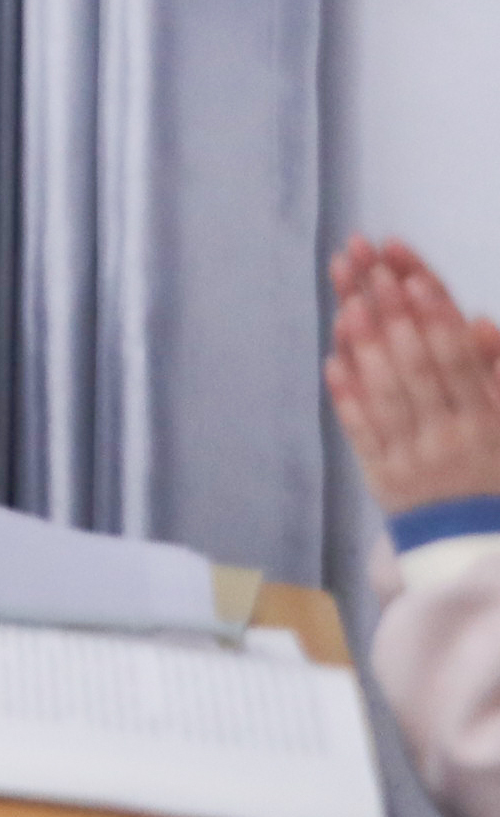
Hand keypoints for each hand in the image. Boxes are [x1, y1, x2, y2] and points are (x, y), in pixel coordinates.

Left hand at [330, 237, 499, 518]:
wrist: (476, 545)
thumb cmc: (497, 473)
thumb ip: (496, 374)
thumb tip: (480, 323)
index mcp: (486, 423)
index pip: (456, 364)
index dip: (435, 320)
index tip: (413, 280)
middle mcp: (447, 437)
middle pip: (415, 370)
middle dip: (393, 317)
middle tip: (372, 271)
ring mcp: (410, 456)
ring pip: (384, 396)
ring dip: (364, 348)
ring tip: (347, 304)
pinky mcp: (382, 474)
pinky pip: (361, 431)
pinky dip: (346, 396)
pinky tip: (332, 359)